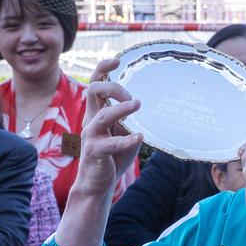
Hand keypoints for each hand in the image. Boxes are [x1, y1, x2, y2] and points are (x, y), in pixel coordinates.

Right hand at [56, 60, 142, 245]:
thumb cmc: (114, 156)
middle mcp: (91, 120)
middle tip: (133, 97)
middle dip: (113, 87)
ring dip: (121, 109)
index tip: (117, 60)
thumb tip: (154, 103)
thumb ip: (132, 118)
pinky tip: (139, 137)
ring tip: (137, 105)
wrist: (99, 184)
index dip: (103, 69)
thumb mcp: (125, 132)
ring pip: (102, 115)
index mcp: (98, 112)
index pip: (95, 83)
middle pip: (94, 91)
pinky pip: (109, 143)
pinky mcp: (95, 153)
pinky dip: (125, 139)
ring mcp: (91, 136)